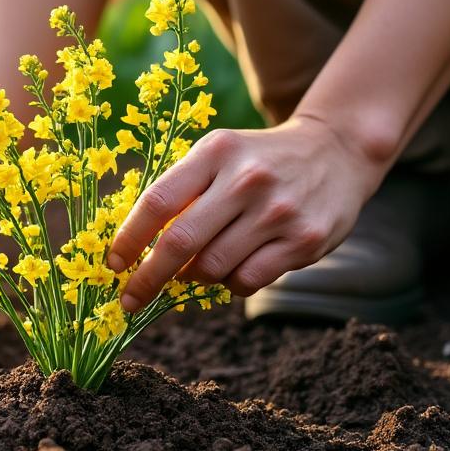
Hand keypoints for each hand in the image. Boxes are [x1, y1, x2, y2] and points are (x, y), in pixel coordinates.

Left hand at [106, 116, 388, 308]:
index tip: (114, 264)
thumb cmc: (257, 161)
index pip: (158, 201)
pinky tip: (234, 268)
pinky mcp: (304, 240)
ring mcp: (278, 211)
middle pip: (180, 241)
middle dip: (148, 277)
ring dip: (194, 278)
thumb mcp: (218, 156)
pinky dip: (230, 284)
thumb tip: (134, 245)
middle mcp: (246, 179)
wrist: (335, 152)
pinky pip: (247, 280)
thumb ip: (181, 190)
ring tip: (195, 269)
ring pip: (213, 267)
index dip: (129, 238)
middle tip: (131, 298)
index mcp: (215, 152)